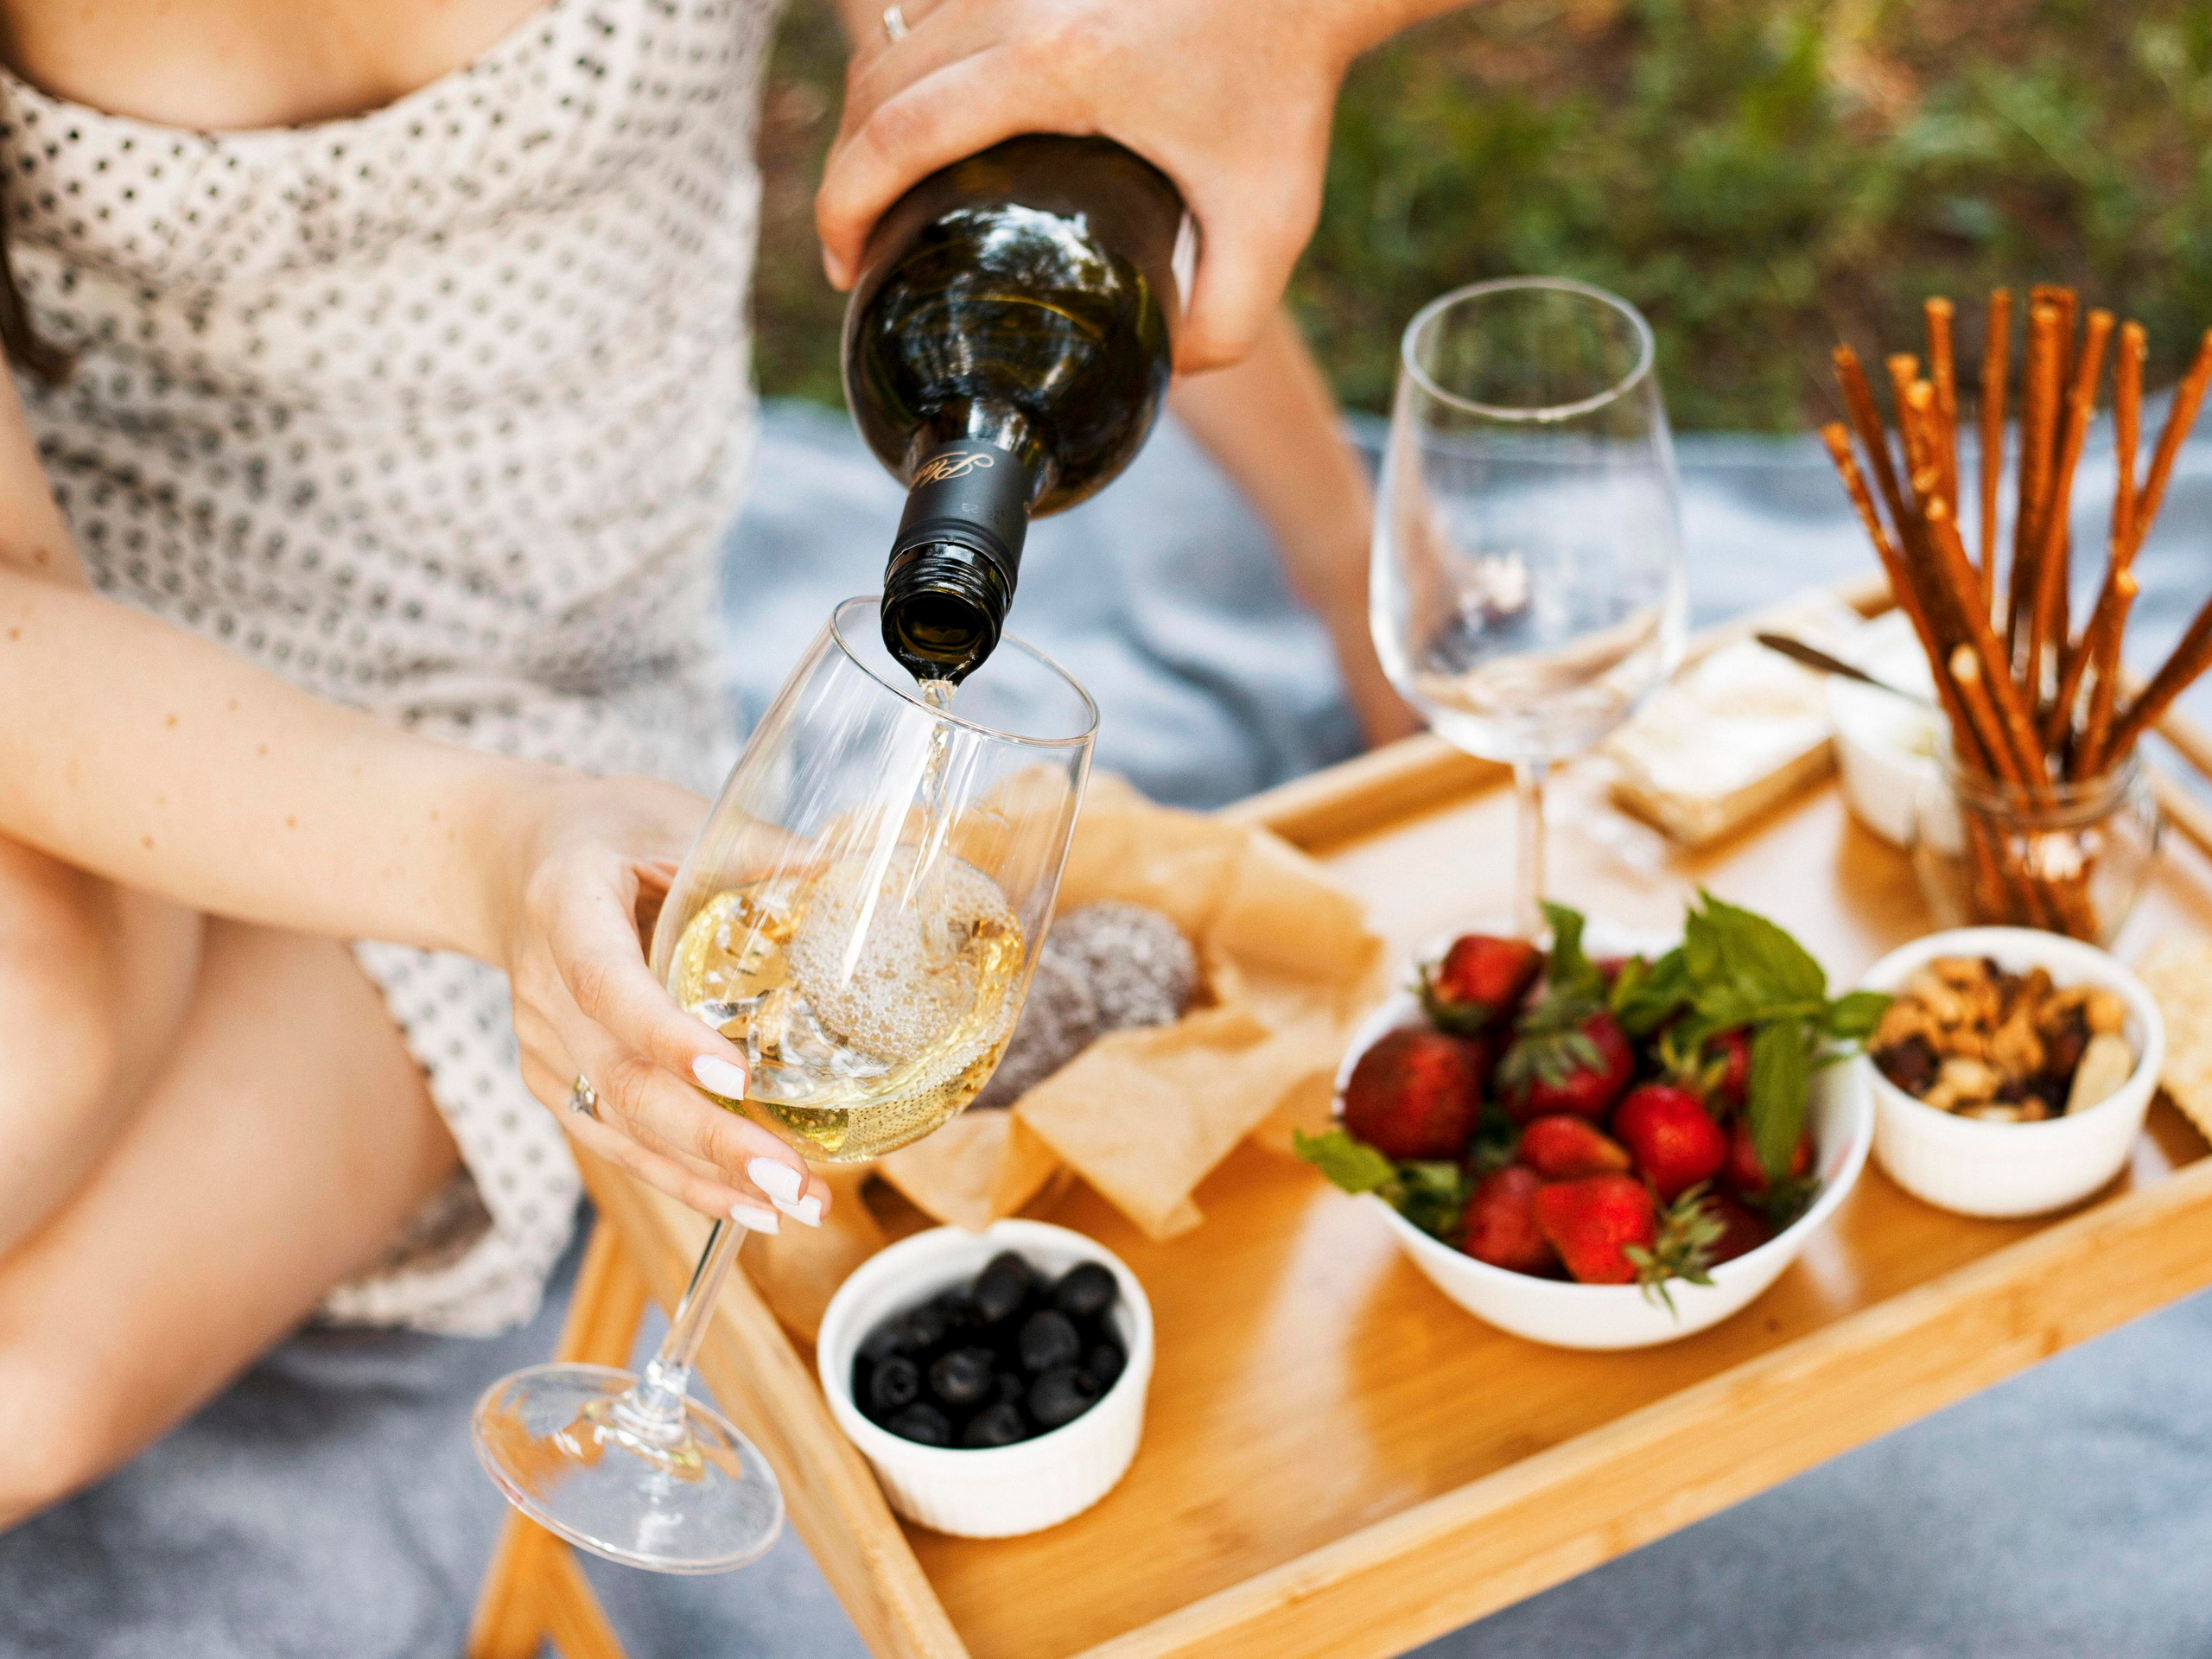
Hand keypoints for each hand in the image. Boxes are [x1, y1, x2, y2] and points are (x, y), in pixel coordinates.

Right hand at [492, 775, 831, 1230]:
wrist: (507, 862)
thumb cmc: (604, 832)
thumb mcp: (672, 818)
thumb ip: (758, 852)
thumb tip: (856, 874)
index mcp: (565, 906)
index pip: (607, 984)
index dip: (666, 1036)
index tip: (736, 1077)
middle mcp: (542, 987)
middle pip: (622, 1079)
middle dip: (711, 1140)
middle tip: (792, 1180)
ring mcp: (541, 1043)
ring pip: (618, 1126)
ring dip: (706, 1177)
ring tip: (793, 1204)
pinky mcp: (552, 1079)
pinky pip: (614, 1140)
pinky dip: (680, 1179)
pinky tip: (746, 1206)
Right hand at [817, 0, 1402, 372]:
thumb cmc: (1288, 89)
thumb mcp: (1273, 225)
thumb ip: (1229, 323)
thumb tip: (1164, 372)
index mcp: (1055, 66)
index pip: (896, 135)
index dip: (844, 208)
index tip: (845, 270)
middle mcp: (1016, 2)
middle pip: (874, 85)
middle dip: (845, 175)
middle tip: (860, 256)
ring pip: (893, 39)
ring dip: (867, 122)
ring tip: (883, 202)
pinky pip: (929, 14)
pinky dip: (903, 75)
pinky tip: (918, 135)